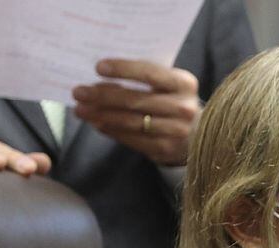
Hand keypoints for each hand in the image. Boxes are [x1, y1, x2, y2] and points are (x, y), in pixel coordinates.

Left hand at [72, 58, 199, 165]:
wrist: (199, 135)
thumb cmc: (174, 102)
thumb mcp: (168, 85)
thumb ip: (143, 79)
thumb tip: (100, 80)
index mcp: (184, 84)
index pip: (150, 73)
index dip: (123, 69)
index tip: (98, 67)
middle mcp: (183, 108)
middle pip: (135, 100)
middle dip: (102, 96)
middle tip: (79, 92)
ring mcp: (176, 131)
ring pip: (130, 121)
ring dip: (101, 115)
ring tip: (81, 109)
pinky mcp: (165, 149)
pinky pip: (132, 139)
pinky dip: (111, 130)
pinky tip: (97, 123)